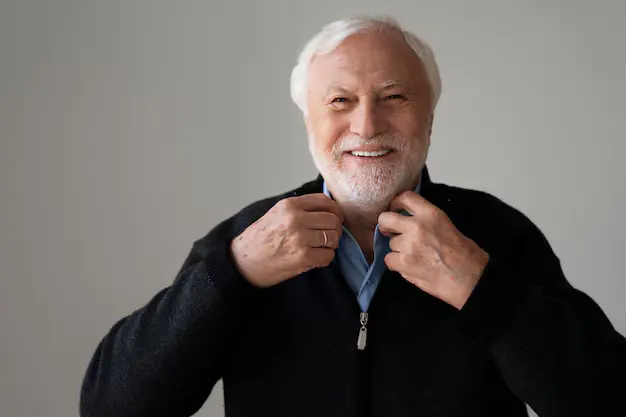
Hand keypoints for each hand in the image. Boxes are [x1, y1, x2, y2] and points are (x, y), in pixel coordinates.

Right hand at [230, 194, 342, 287]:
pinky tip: (316, 258)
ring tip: (320, 247)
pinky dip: (325, 258)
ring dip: (331, 244)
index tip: (335, 217)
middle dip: (335, 229)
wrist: (243, 262)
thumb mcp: (276, 213)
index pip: (324, 201)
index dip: (335, 210)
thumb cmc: (259, 239)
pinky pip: (328, 255)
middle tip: (329, 236)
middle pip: (333, 220)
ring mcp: (300, 238)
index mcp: (289, 206)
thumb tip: (327, 209)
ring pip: (333, 238)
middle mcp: (295, 219)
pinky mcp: (303, 257)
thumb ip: (299, 209)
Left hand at [378, 191, 489, 309]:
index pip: (404, 197)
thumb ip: (425, 220)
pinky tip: (410, 266)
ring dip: (399, 250)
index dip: (395, 203)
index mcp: (430, 213)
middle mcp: (417, 226)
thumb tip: (406, 220)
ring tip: (415, 257)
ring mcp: (408, 244)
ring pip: (391, 243)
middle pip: (386, 218)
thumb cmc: (463, 253)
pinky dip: (397, 264)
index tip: (395, 210)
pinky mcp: (404, 262)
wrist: (469, 277)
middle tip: (391, 232)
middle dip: (386, 225)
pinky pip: (389, 259)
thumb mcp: (446, 224)